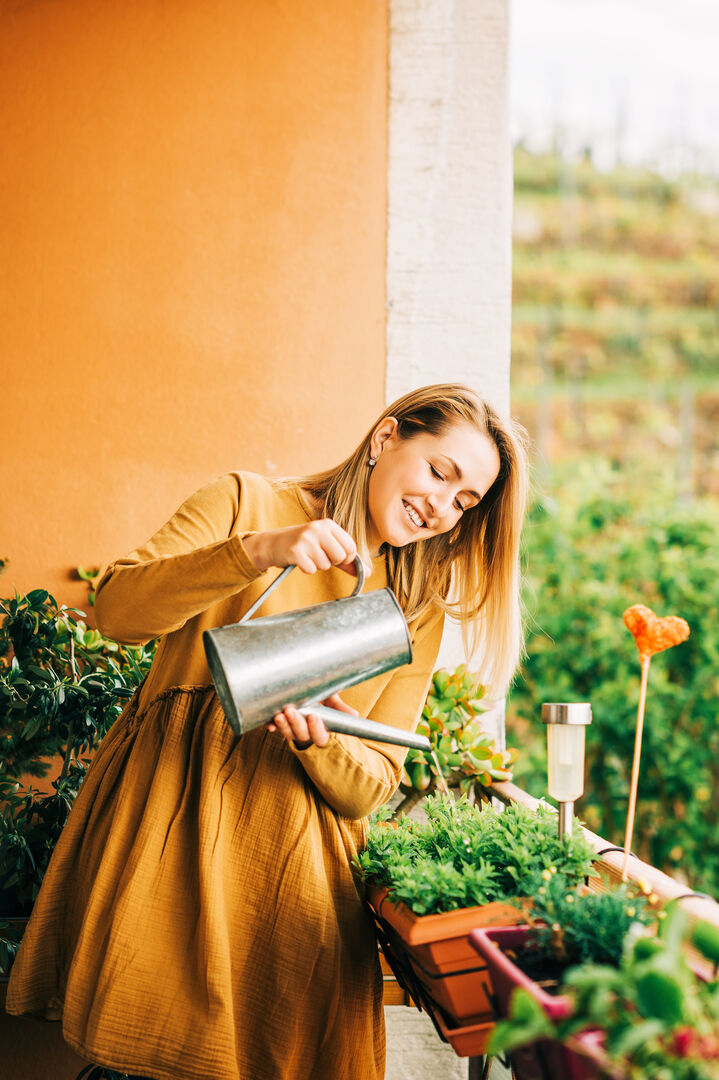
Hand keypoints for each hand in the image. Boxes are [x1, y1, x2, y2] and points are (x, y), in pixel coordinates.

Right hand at [243, 520, 368, 577]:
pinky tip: (299, 560)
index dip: (346, 558)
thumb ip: (347, 560)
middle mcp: (318, 528)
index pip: (351, 547)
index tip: (335, 557)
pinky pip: (311, 569)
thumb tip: (367, 574)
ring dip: (317, 566)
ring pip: (325, 565)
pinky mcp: (295, 551)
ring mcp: (306, 539)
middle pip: (341, 557)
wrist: (273, 544)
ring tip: (307, 556)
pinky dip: (306, 569)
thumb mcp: (325, 546)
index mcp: (328, 524)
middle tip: (318, 556)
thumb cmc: (304, 546)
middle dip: (331, 562)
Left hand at [267, 693, 358, 749]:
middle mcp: (306, 734)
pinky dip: (271, 727)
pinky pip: (275, 729)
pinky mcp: (281, 726)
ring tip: (279, 715)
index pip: (320, 737)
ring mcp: (292, 731)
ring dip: (283, 725)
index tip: (314, 716)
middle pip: (301, 735)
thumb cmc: (322, 701)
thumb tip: (355, 716)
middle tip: (291, 711)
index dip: (316, 729)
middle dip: (295, 724)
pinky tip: (269, 725)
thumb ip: (340, 709)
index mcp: (322, 732)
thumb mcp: (332, 702)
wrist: (306, 695)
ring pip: (287, 733)